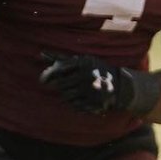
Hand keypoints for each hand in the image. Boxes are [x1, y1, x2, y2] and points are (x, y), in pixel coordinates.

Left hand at [39, 51, 160, 115]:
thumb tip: (41, 53)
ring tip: (74, 91)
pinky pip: (74, 106)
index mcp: (82, 63)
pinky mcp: (94, 103)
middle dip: (58, 86)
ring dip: (65, 95)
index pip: (58, 70)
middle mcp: (86, 76)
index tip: (43, 80)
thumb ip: (61, 59)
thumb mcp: (81, 61)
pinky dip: (74, 103)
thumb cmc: (96, 70)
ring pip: (66, 96)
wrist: (119, 84)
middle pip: (60, 85)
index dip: (48, 75)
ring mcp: (90, 90)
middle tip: (62, 86)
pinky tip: (80, 98)